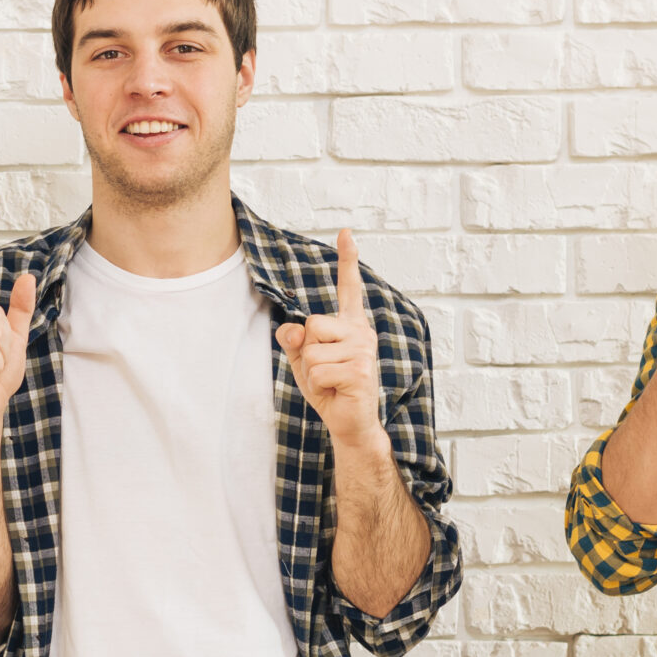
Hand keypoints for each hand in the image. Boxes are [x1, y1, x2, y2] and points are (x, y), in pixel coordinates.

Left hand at [275, 230, 385, 449]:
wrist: (350, 424)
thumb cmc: (329, 389)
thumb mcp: (304, 361)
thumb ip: (295, 341)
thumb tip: (293, 329)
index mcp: (350, 325)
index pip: (348, 288)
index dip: (347, 260)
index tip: (345, 232)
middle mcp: (361, 332)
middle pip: (312, 323)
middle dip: (308, 351)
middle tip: (326, 372)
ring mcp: (363, 351)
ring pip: (312, 350)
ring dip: (312, 373)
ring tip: (331, 383)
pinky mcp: (360, 371)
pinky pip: (317, 370)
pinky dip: (318, 386)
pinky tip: (336, 392)